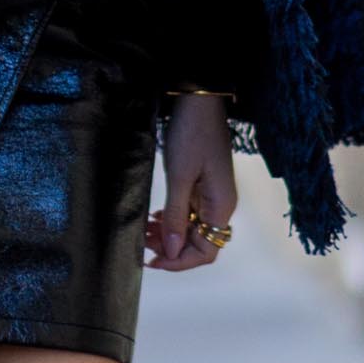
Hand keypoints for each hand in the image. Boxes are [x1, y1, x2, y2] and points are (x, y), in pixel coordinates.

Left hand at [146, 97, 236, 273]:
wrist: (198, 100)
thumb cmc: (191, 134)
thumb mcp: (180, 176)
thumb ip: (176, 216)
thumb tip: (172, 252)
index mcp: (221, 207)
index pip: (206, 252)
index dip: (180, 262)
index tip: (152, 259)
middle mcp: (220, 206)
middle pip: (198, 244)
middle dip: (170, 248)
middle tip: (142, 242)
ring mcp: (212, 196)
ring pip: (191, 230)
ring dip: (169, 235)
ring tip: (144, 230)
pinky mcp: (202, 186)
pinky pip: (189, 214)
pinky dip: (172, 219)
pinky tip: (154, 217)